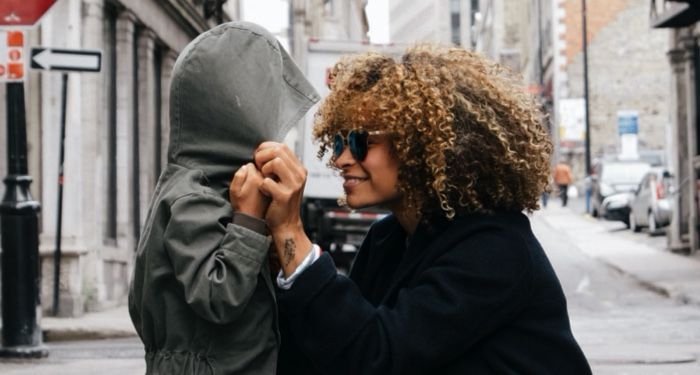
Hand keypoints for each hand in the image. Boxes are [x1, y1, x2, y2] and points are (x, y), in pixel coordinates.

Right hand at [229, 163, 269, 218]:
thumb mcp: (234, 191)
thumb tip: (246, 166)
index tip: (245, 180)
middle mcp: (265, 179)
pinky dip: (268, 183)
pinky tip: (264, 191)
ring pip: (266, 174)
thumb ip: (239, 176)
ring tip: (257, 189)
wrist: (253, 219)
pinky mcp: (275, 189)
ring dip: (262, 177)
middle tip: (250, 185)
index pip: (250, 165)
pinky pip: (271, 181)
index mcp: (254, 177)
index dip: (246, 171)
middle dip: (255, 172)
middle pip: (260, 168)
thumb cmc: (241, 205)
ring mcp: (272, 184)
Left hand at [254, 142, 311, 276]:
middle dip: (262, 156)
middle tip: (258, 168)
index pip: (282, 146)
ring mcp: (294, 185)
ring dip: (263, 169)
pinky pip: (267, 181)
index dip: (266, 148)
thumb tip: (266, 149)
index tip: (259, 159)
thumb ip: (280, 165)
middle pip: (278, 151)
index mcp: (299, 169)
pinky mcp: (285, 196)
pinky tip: (265, 192)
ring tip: (263, 179)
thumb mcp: (285, 180)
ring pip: (275, 162)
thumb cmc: (280, 200)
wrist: (286, 224)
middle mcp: (300, 175)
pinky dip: (262, 186)